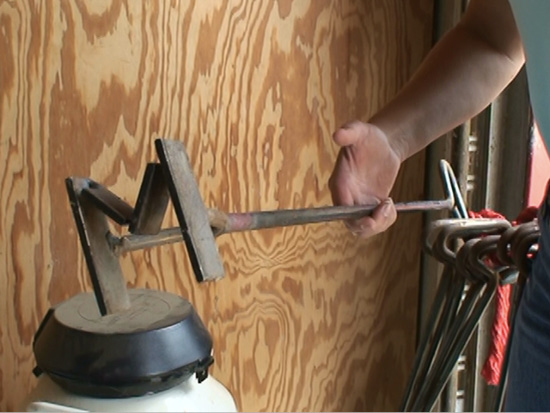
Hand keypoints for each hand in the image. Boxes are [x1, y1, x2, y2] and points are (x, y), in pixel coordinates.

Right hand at [328, 121, 401, 237]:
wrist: (382, 145)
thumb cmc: (369, 137)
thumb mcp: (360, 131)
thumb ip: (349, 132)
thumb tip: (338, 134)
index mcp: (339, 182)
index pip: (340, 207)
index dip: (353, 217)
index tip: (369, 218)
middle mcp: (345, 196)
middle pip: (351, 223)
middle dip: (369, 225)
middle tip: (386, 211)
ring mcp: (357, 203)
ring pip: (363, 228)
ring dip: (379, 224)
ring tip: (390, 205)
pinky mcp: (369, 206)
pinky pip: (374, 223)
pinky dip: (385, 220)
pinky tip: (391, 206)